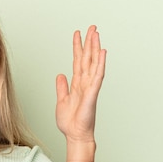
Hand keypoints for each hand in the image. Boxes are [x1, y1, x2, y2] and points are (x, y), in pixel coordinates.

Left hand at [55, 25, 105, 143]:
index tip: (78, 34)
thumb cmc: (70, 122)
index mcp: (76, 84)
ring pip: (94, 63)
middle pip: (87, 58)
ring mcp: (90, 87)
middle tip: (92, 26)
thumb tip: (60, 74)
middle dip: (89, 42)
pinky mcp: (92, 93)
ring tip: (96, 33)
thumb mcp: (61, 100)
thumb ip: (62, 87)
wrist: (75, 135)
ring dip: (95, 48)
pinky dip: (100, 64)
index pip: (78, 61)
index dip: (78, 47)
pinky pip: (97, 76)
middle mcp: (84, 83)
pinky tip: (102, 52)